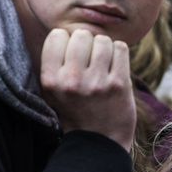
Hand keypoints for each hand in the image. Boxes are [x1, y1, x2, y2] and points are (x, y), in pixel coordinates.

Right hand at [41, 29, 135, 151]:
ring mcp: (96, 82)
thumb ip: (56, 63)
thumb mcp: (54, 90)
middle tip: (91, 60)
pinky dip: (119, 53)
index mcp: (51, 80)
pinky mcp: (119, 84)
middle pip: (81, 34)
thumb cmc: (77, 110)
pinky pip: (121, 48)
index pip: (57, 35)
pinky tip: (115, 66)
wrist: (99, 141)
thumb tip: (67, 30)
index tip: (73, 54)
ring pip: (102, 40)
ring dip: (105, 48)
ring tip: (103, 64)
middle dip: (88, 43)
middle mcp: (71, 80)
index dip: (67, 41)